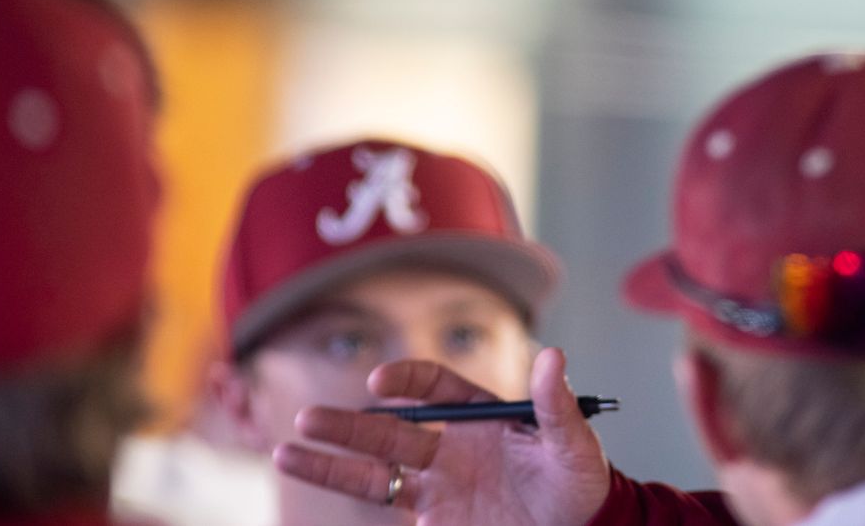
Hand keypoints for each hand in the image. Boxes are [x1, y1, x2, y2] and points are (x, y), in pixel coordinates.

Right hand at [274, 347, 611, 525]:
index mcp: (480, 414)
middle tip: (307, 419)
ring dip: (331, 463)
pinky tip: (317, 491)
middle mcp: (451, 445)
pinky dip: (355, 500)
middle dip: (347, 425)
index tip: (379, 386)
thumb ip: (557, 404)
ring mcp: (438, 485)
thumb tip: (554, 356)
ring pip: (375, 471)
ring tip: (284, 452)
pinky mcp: (434, 520)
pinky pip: (389, 506)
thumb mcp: (574, 444)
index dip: (405, 382)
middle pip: (389, 429)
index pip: (434, 387)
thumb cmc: (580, 482)